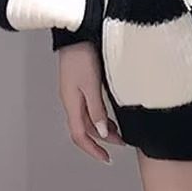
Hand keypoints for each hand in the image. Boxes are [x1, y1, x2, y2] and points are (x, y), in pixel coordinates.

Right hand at [57, 41, 124, 163]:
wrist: (77, 32)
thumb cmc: (82, 55)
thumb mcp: (91, 85)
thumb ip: (96, 109)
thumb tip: (101, 133)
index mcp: (71, 103)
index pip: (79, 135)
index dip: (92, 150)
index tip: (106, 158)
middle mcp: (71, 100)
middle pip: (85, 127)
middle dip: (101, 139)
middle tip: (120, 143)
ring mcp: (75, 91)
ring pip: (88, 117)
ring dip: (102, 126)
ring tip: (119, 130)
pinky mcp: (81, 81)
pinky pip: (90, 105)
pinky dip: (100, 113)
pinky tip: (111, 111)